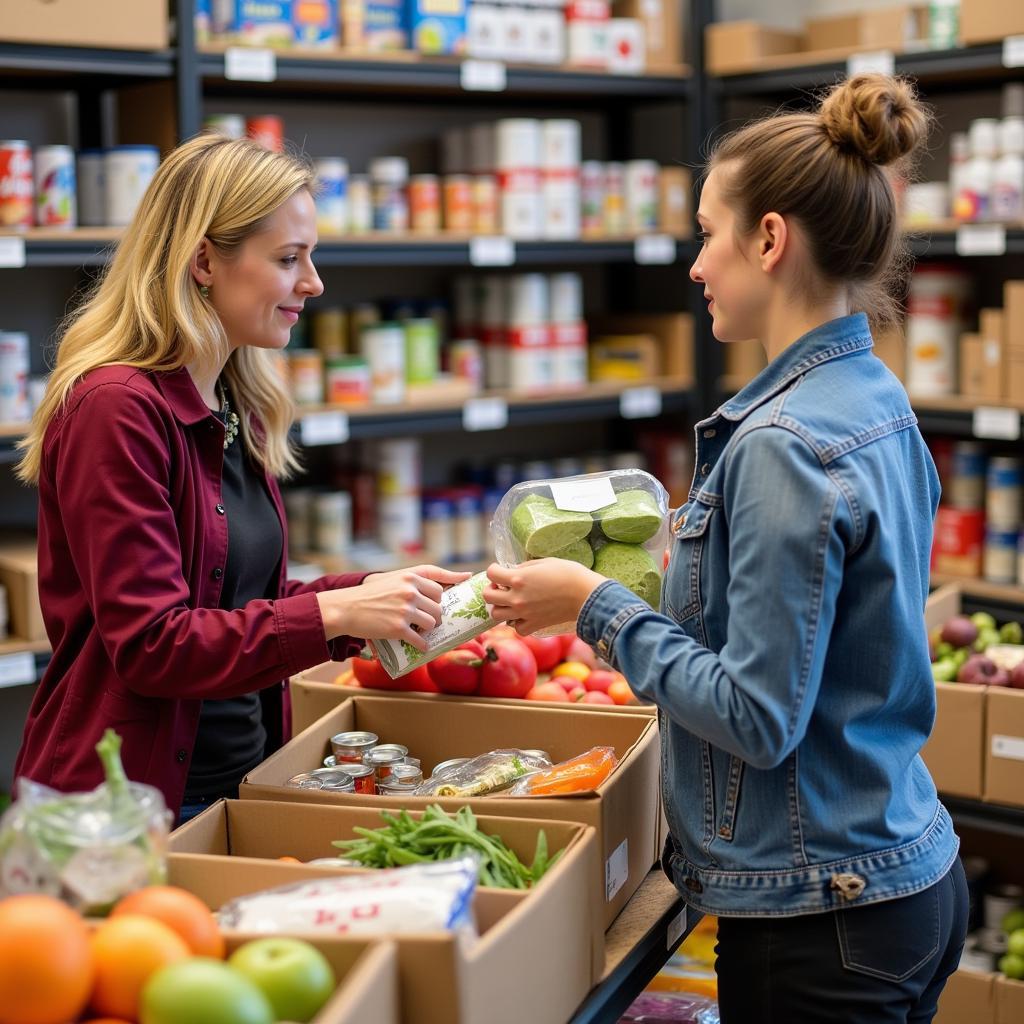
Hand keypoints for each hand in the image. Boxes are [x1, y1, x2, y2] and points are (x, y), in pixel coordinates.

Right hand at [317, 565, 471, 650]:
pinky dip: (422, 645)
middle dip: (435, 615)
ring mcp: (405, 610)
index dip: (446, 593)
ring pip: (433, 622)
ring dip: (429, 629)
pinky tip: (420, 646)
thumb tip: (460, 576)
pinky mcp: (398, 628)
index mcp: (410, 576)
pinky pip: (420, 639)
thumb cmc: (370, 593)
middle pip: (438, 606)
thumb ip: (418, 578)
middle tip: (425, 619)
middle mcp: (410, 591)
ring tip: (420, 630)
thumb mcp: (394, 578)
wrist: (345, 608)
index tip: (461, 590)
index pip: (439, 585)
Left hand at [483, 560, 603, 636]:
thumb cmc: (568, 573)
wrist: (586, 595)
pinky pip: (516, 628)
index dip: (494, 570)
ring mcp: (524, 614)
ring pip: (496, 615)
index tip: (501, 571)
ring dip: (501, 607)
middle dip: (492, 590)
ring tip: (511, 602)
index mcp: (518, 578)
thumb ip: (524, 567)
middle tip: (503, 587)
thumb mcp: (543, 562)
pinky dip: (517, 623)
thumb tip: (514, 571)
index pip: (490, 573)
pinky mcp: (534, 625)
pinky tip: (525, 615)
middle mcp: (516, 598)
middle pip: (487, 597)